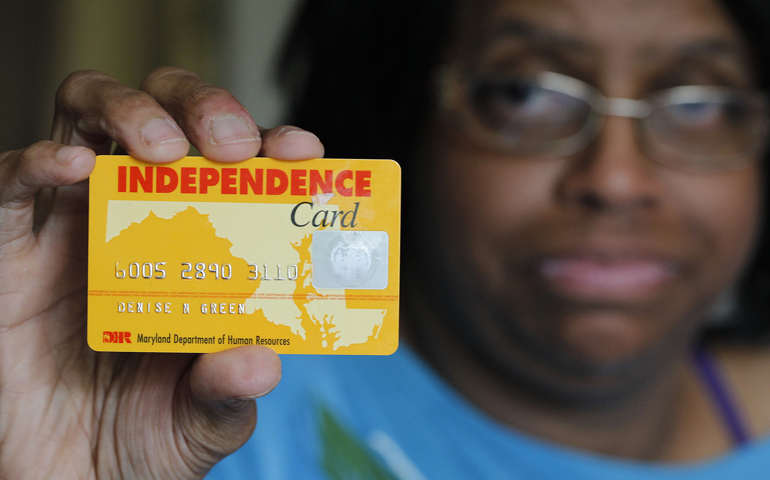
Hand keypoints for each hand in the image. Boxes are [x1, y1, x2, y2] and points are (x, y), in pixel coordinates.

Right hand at [0, 67, 323, 478]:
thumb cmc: (148, 440)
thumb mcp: (206, 421)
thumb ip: (229, 392)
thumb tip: (258, 362)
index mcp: (202, 248)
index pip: (239, 168)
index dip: (271, 145)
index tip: (302, 151)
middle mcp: (140, 221)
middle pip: (167, 115)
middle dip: (202, 108)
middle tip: (232, 147)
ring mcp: (72, 227)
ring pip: (87, 119)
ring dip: (128, 111)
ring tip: (162, 151)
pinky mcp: (8, 253)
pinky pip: (9, 186)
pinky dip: (37, 160)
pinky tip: (72, 165)